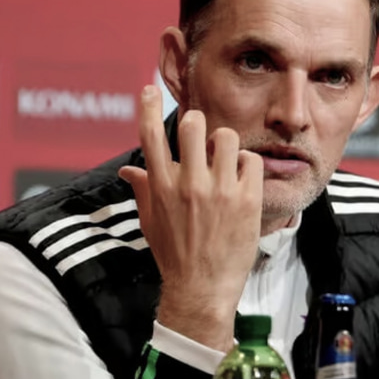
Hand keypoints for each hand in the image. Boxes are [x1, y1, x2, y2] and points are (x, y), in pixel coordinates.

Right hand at [118, 85, 262, 351]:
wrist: (203, 290)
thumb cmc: (175, 256)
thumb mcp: (151, 223)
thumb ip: (142, 190)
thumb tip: (127, 171)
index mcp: (162, 187)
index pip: (150, 136)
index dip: (148, 106)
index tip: (150, 89)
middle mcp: (189, 184)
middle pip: (192, 125)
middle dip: (196, 123)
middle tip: (200, 134)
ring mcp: (219, 190)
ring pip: (226, 136)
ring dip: (225, 144)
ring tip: (225, 161)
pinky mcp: (246, 199)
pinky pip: (250, 160)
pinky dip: (247, 166)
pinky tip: (242, 180)